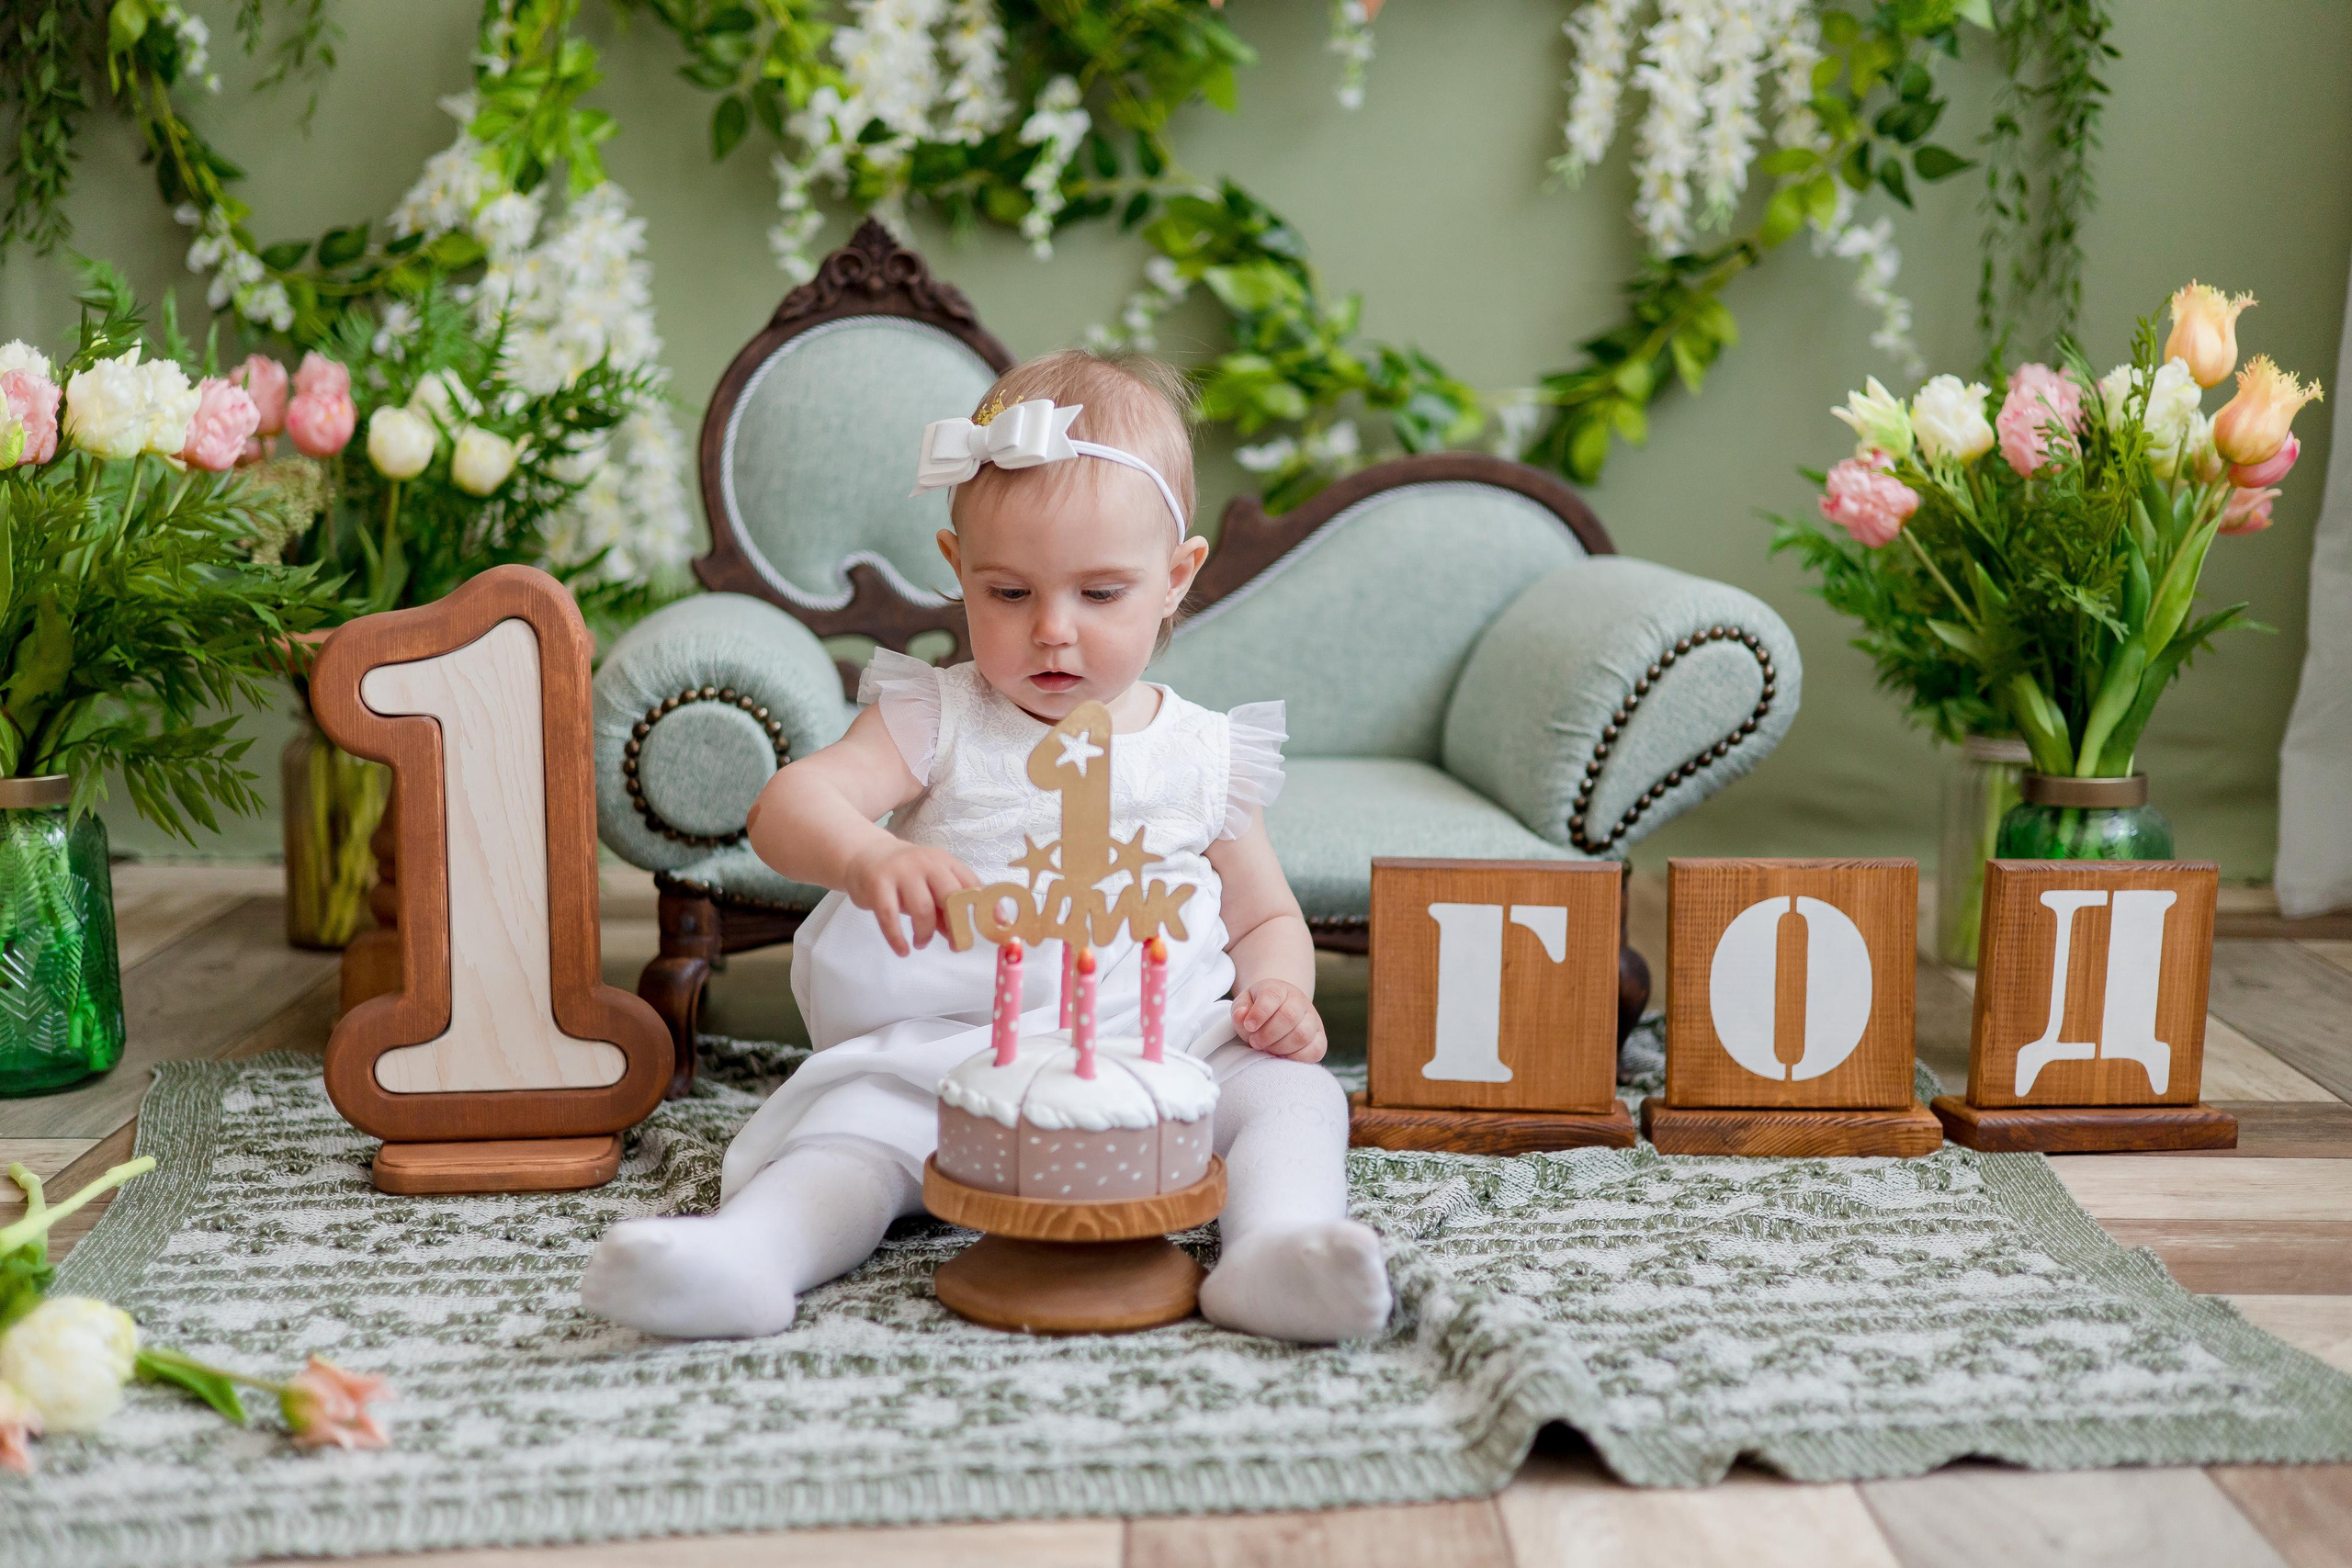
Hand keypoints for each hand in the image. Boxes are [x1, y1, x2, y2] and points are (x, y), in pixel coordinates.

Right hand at [845, 842, 979, 955]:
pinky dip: (897, 938)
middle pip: (951, 896)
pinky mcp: (878, 884)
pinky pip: (890, 917)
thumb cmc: (905, 876)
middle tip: (954, 944)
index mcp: (945, 862)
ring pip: (922, 909)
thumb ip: (946, 910)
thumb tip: (962, 939)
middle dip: (957, 925)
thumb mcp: (930, 887)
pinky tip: (903, 950)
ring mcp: (901, 871)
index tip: (994, 929)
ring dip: (925, 933)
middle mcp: (926, 863)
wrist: (864, 855)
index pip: (972, 885)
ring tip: (921, 942)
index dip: (985, 908)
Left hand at [1231, 979, 1324, 1061]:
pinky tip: (1282, 1055)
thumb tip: (1242, 1016)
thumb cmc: (1257, 1010)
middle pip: (1288, 1017)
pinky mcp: (1320, 1039)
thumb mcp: (1244, 1005)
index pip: (1272, 996)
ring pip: (1302, 1035)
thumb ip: (1239, 1009)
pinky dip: (1296, 1057)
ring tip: (1268, 1048)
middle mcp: (1300, 1001)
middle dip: (1268, 1034)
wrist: (1279, 1012)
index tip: (1249, 1026)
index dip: (1259, 1013)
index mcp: (1279, 989)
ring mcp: (1313, 1020)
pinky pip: (1315, 1051)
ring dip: (1280, 1047)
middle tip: (1255, 1042)